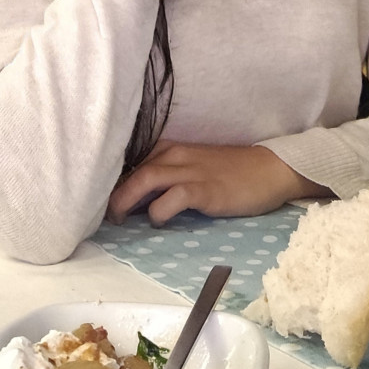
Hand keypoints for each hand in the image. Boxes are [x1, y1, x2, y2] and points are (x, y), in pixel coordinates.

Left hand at [106, 141, 332, 225]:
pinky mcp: (205, 189)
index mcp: (171, 149)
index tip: (100, 198)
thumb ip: (166, 176)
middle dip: (113, 193)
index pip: (132, 161)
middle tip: (104, 215)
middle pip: (133, 170)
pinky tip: (158, 220)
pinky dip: (159, 210)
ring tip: (119, 219)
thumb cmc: (230, 172)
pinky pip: (173, 197)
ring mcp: (191, 170)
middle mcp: (176, 155)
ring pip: (146, 178)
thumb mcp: (193, 167)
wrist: (268, 170)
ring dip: (126, 200)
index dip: (113, 180)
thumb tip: (135, 199)